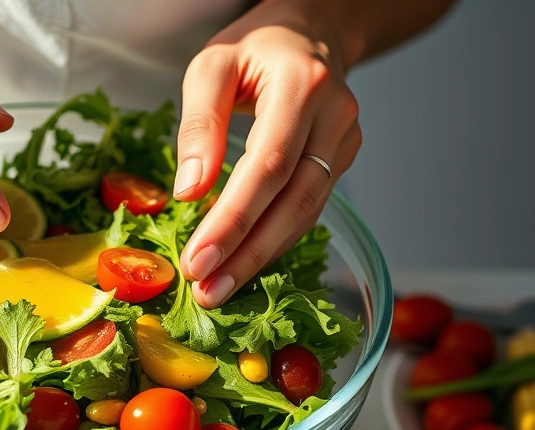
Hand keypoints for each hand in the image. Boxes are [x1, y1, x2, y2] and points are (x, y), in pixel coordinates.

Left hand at [174, 0, 361, 307]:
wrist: (307, 33)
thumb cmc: (252, 48)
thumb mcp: (210, 67)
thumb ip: (199, 125)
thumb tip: (189, 192)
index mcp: (302, 86)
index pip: (268, 166)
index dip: (234, 220)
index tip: (198, 260)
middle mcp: (334, 116)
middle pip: (293, 200)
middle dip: (248, 253)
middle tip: (207, 291)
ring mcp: (344, 141)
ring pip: (306, 213)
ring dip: (261, 257)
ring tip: (219, 290)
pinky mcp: (341, 160)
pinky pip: (308, 209)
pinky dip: (275, 240)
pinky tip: (244, 264)